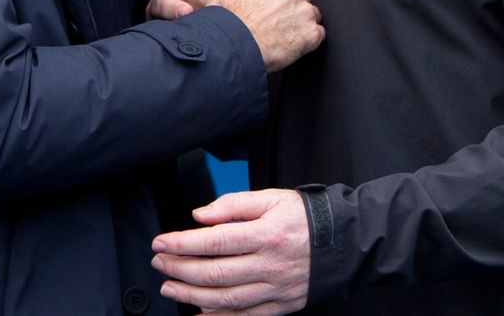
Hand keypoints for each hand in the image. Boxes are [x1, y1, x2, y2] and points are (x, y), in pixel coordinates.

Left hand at [152, 189, 311, 314]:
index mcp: (266, 234)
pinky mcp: (280, 306)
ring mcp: (275, 289)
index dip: (182, 243)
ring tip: (169, 287)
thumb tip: (199, 216)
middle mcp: (270, 265)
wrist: (344, 243)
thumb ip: (233, 204)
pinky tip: (198, 312)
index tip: (160, 242)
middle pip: (216, 272)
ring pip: (226, 299)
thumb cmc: (305, 218)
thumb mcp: (272, 198)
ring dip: (191, 295)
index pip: (215, 240)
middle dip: (180, 269)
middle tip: (159, 262)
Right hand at [206, 0, 321, 72]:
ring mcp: (305, 12)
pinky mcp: (311, 34)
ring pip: (309, 17)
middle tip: (272, 22)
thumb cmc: (228, 17)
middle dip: (289, 9)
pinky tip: (290, 45)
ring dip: (299, 24)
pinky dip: (306, 41)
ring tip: (281, 35)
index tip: (267, 7)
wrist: (234, 45)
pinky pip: (316, 36)